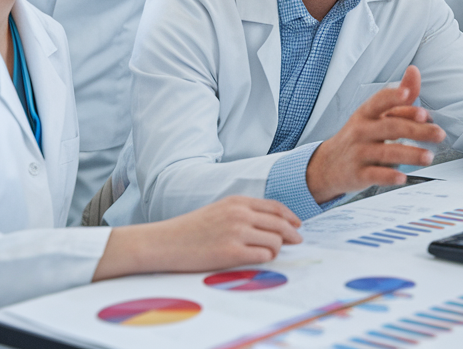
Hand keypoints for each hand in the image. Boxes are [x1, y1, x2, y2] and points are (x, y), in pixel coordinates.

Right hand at [93, 196, 301, 279]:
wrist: (164, 242)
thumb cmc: (191, 229)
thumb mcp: (219, 211)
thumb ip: (243, 213)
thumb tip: (271, 224)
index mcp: (237, 201)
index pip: (275, 207)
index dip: (291, 217)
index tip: (298, 225)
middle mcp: (239, 214)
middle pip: (280, 223)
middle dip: (293, 234)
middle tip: (298, 242)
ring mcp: (236, 232)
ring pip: (275, 240)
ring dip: (277, 248)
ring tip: (270, 253)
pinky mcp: (231, 253)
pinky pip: (263, 256)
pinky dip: (266, 258)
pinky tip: (259, 259)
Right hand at [306, 66, 445, 203]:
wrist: (328, 164)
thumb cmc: (359, 136)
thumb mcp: (374, 115)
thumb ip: (398, 96)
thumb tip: (414, 70)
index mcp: (366, 113)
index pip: (380, 101)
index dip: (393, 97)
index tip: (408, 95)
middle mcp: (361, 131)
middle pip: (391, 127)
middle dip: (417, 130)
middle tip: (439, 134)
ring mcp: (359, 153)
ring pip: (386, 152)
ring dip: (410, 154)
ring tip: (428, 157)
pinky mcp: (358, 174)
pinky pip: (375, 175)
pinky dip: (389, 176)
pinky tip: (403, 177)